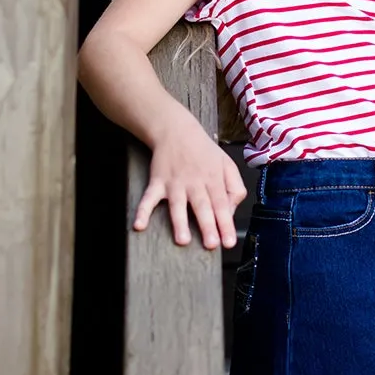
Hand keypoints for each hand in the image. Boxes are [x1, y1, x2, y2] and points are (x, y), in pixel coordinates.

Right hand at [133, 109, 247, 249]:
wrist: (176, 130)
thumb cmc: (204, 151)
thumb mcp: (227, 164)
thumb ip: (235, 188)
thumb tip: (231, 211)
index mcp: (213, 179)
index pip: (222, 205)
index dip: (225, 224)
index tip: (228, 242)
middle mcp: (194, 183)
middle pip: (202, 206)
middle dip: (207, 226)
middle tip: (211, 244)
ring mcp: (174, 183)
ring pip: (177, 205)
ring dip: (179, 222)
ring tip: (182, 240)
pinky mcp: (157, 182)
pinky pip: (148, 198)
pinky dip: (142, 212)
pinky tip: (139, 225)